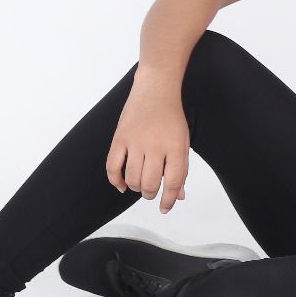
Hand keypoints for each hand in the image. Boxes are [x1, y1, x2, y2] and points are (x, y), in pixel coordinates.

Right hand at [105, 73, 189, 212]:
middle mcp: (155, 145)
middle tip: (151, 192)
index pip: (173, 183)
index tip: (164, 208)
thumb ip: (181, 169)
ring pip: (131, 179)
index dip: (168, 200)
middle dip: (151, 194)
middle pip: (150, 184)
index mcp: (175, 147)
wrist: (156, 88)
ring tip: (140, 184)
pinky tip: (121, 185)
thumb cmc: (172, 117)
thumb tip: (179, 197)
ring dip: (135, 188)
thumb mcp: (183, 142)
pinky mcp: (119, 137)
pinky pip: (112, 167)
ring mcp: (135, 141)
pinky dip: (115, 180)